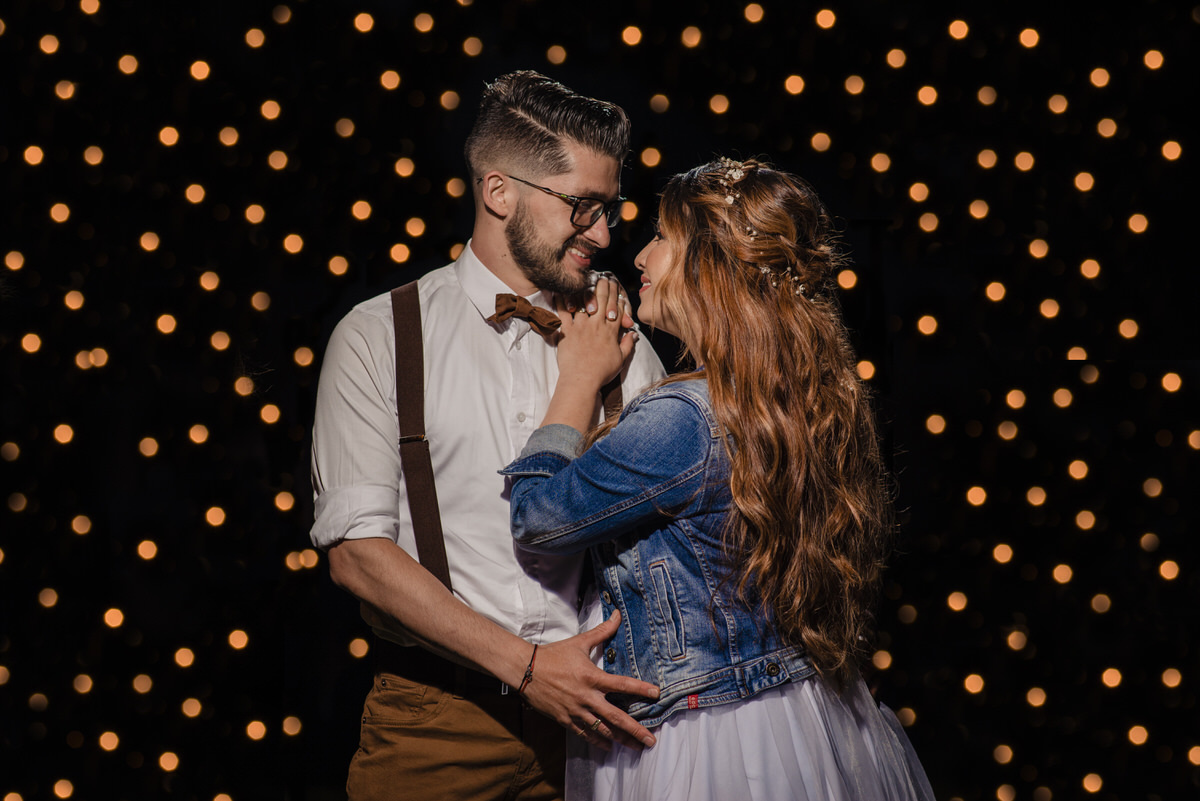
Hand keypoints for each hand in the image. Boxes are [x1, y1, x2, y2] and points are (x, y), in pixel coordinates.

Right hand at [520, 610, 658, 750]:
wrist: (525, 670)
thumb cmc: (554, 655)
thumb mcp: (579, 642)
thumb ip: (602, 631)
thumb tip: (618, 615)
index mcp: (592, 677)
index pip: (622, 684)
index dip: (640, 689)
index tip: (657, 694)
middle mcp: (586, 697)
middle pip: (616, 717)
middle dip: (635, 730)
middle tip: (650, 741)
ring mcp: (575, 711)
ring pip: (602, 730)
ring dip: (620, 739)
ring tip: (635, 748)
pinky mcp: (565, 720)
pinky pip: (585, 734)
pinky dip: (598, 741)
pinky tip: (609, 746)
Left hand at [555, 276, 636, 391]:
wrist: (583, 380)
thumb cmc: (602, 372)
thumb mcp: (621, 359)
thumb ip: (628, 344)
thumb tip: (634, 334)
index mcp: (611, 331)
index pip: (616, 308)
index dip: (616, 295)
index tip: (615, 285)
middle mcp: (597, 325)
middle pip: (602, 300)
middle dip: (603, 286)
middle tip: (602, 276)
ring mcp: (581, 326)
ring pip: (583, 302)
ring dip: (583, 289)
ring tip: (583, 278)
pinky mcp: (566, 331)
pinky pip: (563, 313)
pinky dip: (560, 301)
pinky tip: (559, 291)